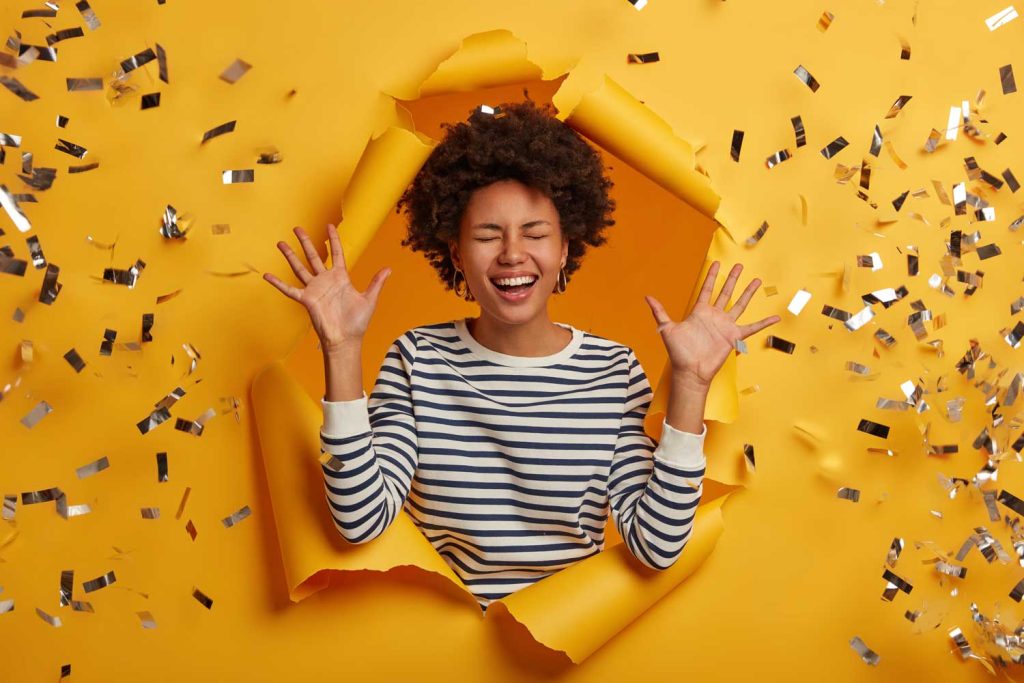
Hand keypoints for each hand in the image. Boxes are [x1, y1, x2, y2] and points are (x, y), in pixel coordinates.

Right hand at [263, 224, 390, 351]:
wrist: (346, 340)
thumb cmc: (357, 322)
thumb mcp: (369, 299)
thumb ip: (376, 283)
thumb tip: (389, 269)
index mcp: (341, 278)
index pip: (336, 253)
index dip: (333, 240)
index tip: (329, 226)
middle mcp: (326, 281)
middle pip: (313, 256)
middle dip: (306, 242)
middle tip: (297, 228)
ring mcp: (315, 289)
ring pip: (300, 268)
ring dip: (290, 256)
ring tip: (280, 243)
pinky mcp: (306, 300)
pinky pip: (290, 290)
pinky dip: (278, 283)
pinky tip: (267, 275)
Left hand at [644, 261, 780, 386]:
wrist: (690, 371)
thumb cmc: (678, 352)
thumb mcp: (666, 329)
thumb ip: (659, 312)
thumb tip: (647, 297)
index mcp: (699, 312)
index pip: (707, 289)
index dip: (711, 276)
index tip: (716, 264)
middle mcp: (714, 316)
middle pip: (726, 292)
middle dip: (732, 279)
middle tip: (739, 265)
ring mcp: (725, 325)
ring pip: (740, 304)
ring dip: (748, 293)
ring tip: (756, 280)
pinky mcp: (734, 337)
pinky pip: (752, 328)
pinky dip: (764, 323)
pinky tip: (775, 317)